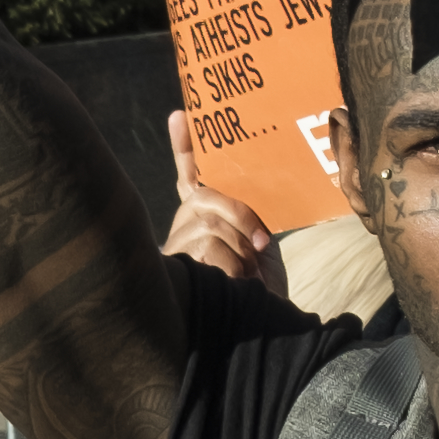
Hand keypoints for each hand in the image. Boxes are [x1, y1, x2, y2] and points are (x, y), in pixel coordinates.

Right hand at [162, 112, 287, 297]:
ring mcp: (177, 245)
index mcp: (204, 212)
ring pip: (209, 226)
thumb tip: (254, 184)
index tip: (180, 114)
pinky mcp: (176, 269)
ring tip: (247, 273)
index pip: (191, 173)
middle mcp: (185, 223)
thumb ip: (249, 212)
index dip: (185, 145)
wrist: (260, 324)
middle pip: (205, 197)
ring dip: (240, 250)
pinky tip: (237, 282)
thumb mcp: (260, 239)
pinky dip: (234, 266)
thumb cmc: (260, 282)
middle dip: (240, 216)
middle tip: (262, 243)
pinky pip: (209, 248)